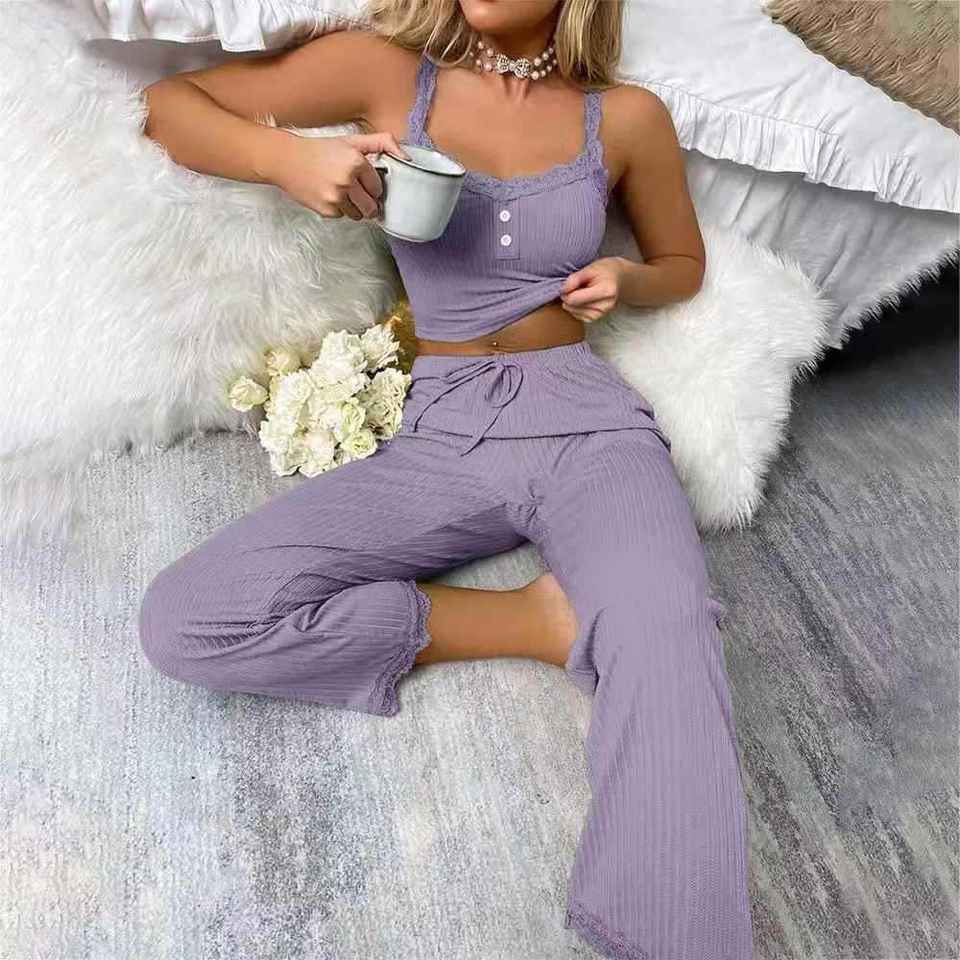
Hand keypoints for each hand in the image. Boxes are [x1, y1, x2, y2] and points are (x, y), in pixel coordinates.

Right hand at [270, 131, 409, 220]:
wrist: (286, 160)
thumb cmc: (320, 150)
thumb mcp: (351, 140)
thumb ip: (381, 142)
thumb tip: (407, 156)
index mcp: (356, 162)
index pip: (378, 187)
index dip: (372, 185)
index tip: (363, 181)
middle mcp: (347, 181)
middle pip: (371, 207)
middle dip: (368, 203)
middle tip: (357, 193)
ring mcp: (336, 198)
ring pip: (358, 214)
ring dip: (353, 207)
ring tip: (340, 192)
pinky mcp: (326, 210)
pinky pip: (342, 216)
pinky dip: (338, 209)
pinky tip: (328, 195)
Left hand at [558, 257, 624, 322]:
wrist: (618, 278)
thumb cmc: (604, 271)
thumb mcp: (590, 268)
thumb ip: (575, 279)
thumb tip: (563, 292)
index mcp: (605, 291)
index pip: (574, 299)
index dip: (566, 291)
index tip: (569, 284)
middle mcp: (605, 306)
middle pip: (573, 306)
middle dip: (569, 296)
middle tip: (577, 286)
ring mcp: (601, 314)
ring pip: (573, 311)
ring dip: (572, 302)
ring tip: (582, 291)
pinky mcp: (596, 318)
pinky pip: (577, 315)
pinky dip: (575, 307)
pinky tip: (582, 299)